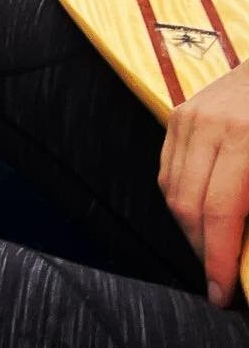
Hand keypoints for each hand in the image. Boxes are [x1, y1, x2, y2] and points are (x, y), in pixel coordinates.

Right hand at [158, 59, 248, 307]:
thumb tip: (248, 250)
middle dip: (201, 250)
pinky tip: (202, 216)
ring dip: (189, 229)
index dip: (218, 259)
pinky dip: (180, 200)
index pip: (218, 212)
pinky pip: (167, 169)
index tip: (222, 293)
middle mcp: (207, 127)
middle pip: (187, 204)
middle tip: (219, 280)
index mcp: (243, 139)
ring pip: (170, 189)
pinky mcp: (177, 115)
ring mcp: (187, 117)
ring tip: (211, 251)